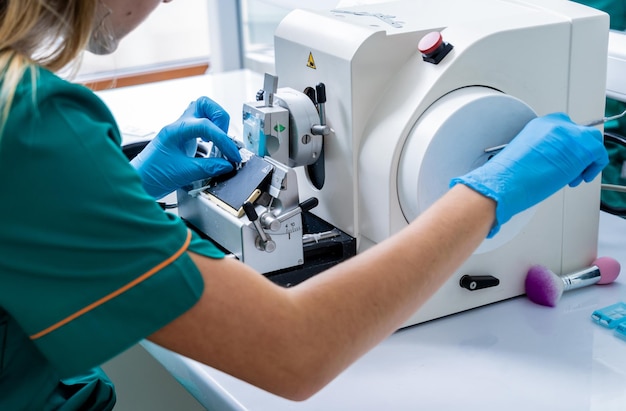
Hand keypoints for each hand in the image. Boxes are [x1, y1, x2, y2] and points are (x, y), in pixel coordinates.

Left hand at [131, 97, 241, 198]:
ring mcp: (181, 130)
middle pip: (205, 104)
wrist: (139, 181)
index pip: (206, 125)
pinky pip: (202, 126)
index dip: (223, 140)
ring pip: (203, 111)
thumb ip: (208, 168)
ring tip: (220, 141)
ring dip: (217, 123)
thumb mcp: (183, 173)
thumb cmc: (152, 174)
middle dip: (220, 118)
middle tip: (225, 137)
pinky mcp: (184, 138)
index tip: (232, 155)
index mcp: (175, 130)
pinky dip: (212, 132)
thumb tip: (227, 165)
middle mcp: (178, 126)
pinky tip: (213, 145)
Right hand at [450, 112, 607, 236]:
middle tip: (573, 169)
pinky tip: (580, 177)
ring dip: (587, 160)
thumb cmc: (509, 177)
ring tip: (573, 177)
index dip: (568, 147)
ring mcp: (569, 134)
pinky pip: (599, 154)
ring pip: (592, 141)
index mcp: (539, 126)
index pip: (564, 129)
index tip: (566, 159)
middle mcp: (554, 124)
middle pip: (580, 132)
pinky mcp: (581, 147)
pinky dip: (594, 167)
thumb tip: (556, 160)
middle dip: (580, 152)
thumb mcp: (526, 156)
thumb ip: (545, 152)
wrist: (504, 183)